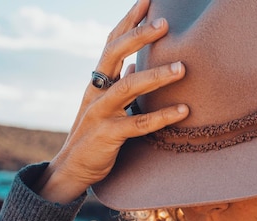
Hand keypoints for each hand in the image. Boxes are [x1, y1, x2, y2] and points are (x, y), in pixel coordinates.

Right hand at [36, 0, 188, 203]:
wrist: (72, 168)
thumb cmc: (94, 134)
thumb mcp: (105, 105)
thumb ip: (119, 83)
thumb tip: (134, 64)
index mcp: (98, 81)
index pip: (112, 43)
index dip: (128, 21)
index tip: (147, 1)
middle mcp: (96, 91)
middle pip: (114, 54)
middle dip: (139, 35)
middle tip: (165, 22)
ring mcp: (100, 112)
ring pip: (128, 87)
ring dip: (156, 75)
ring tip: (183, 67)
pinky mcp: (107, 134)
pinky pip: (138, 124)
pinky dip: (162, 116)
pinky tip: (183, 111)